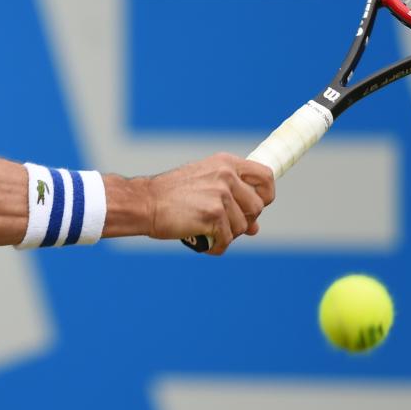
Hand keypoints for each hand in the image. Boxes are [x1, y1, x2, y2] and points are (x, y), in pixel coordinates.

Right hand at [147, 154, 275, 255]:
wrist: (144, 202)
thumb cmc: (170, 196)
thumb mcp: (203, 187)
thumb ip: (231, 200)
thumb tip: (255, 228)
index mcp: (226, 163)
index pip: (265, 176)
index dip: (266, 195)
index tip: (255, 207)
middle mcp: (226, 175)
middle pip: (258, 207)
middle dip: (244, 221)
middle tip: (223, 225)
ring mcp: (221, 194)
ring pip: (243, 227)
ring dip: (226, 235)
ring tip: (207, 232)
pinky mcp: (214, 214)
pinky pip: (227, 240)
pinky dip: (216, 246)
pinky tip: (202, 243)